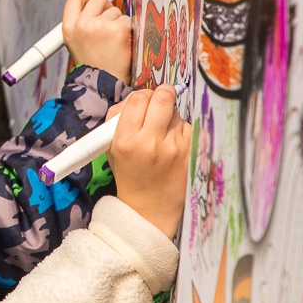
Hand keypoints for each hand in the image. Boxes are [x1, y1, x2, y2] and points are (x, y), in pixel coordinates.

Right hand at [62, 0, 131, 83]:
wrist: (104, 85)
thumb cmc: (94, 64)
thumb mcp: (78, 41)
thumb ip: (85, 18)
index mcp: (68, 27)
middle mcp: (82, 25)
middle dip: (106, 8)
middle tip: (107, 28)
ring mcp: (100, 26)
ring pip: (115, 10)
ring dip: (117, 22)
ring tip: (112, 43)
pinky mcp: (118, 30)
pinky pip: (127, 20)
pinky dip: (128, 30)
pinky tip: (121, 45)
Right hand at [106, 87, 190, 237]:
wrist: (149, 209)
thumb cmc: (129, 176)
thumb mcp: (112, 149)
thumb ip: (118, 120)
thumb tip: (137, 96)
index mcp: (126, 141)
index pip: (137, 99)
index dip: (141, 95)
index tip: (144, 98)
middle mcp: (150, 143)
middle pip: (162, 98)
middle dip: (163, 93)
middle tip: (162, 97)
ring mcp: (173, 148)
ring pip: (176, 113)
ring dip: (171, 116)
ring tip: (163, 135)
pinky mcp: (190, 152)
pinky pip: (188, 128)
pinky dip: (181, 131)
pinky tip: (173, 146)